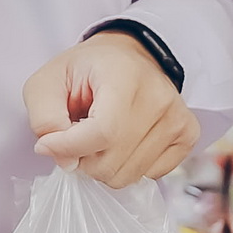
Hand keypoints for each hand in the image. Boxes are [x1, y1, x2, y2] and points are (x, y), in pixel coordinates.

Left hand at [26, 34, 199, 188]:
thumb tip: (64, 160)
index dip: (67, 148)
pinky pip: (150, 175)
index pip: (101, 132)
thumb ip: (45, 120)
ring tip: (101, 137)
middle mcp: (159, 98)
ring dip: (104, 164)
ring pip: (128, 175)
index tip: (48, 143)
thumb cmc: (85, 70)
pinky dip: (128, 165)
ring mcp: (178, 118)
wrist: (126, 57)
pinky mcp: (188, 134)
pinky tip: (124, 142)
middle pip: (111, 163)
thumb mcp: (46, 83)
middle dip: (83, 159)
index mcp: (125, 76)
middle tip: (79, 134)